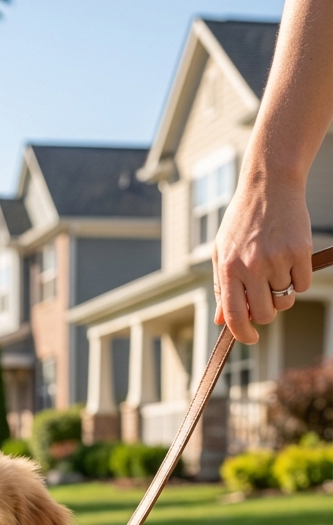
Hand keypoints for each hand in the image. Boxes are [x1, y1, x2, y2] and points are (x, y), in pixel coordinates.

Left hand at [212, 175, 312, 343]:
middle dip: (266, 313)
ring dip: (283, 294)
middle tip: (266, 298)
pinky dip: (299, 279)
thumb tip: (221, 320)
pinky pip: (303, 285)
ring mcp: (277, 259)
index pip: (234, 315)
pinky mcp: (300, 252)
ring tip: (277, 273)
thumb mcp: (221, 251)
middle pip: (264, 314)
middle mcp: (251, 267)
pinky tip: (291, 261)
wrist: (269, 185)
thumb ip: (221, 287)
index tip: (249, 339)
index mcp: (228, 268)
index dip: (242, 333)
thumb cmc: (242, 221)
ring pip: (285, 301)